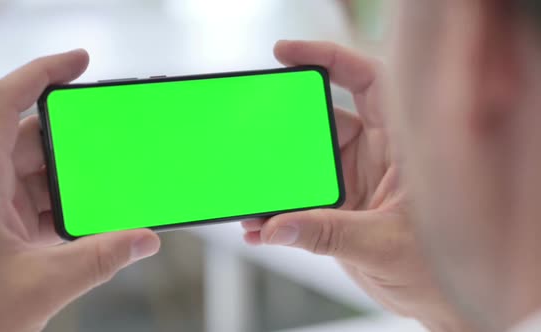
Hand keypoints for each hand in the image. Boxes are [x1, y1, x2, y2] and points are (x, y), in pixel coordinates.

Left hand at [0, 50, 159, 331]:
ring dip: (75, 178)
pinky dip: (67, 203)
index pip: (4, 103)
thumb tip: (145, 239)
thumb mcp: (42, 285)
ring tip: (109, 185)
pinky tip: (93, 214)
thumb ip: (101, 258)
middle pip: (32, 137)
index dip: (42, 72)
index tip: (80, 62)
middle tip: (113, 138)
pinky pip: (39, 198)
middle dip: (77, 140)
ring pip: (38, 170)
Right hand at [242, 41, 471, 331]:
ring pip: (304, 165)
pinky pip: (300, 201)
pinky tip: (261, 228)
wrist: (435, 303)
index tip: (284, 55)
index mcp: (403, 144)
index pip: (367, 82)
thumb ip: (329, 234)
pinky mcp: (337, 209)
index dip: (327, 58)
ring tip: (252, 202)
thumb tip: (277, 226)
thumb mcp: (385, 246)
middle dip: (284, 132)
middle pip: (321, 124)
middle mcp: (376, 155)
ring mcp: (354, 181)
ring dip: (276, 181)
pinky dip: (278, 214)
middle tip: (253, 139)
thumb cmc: (439, 269)